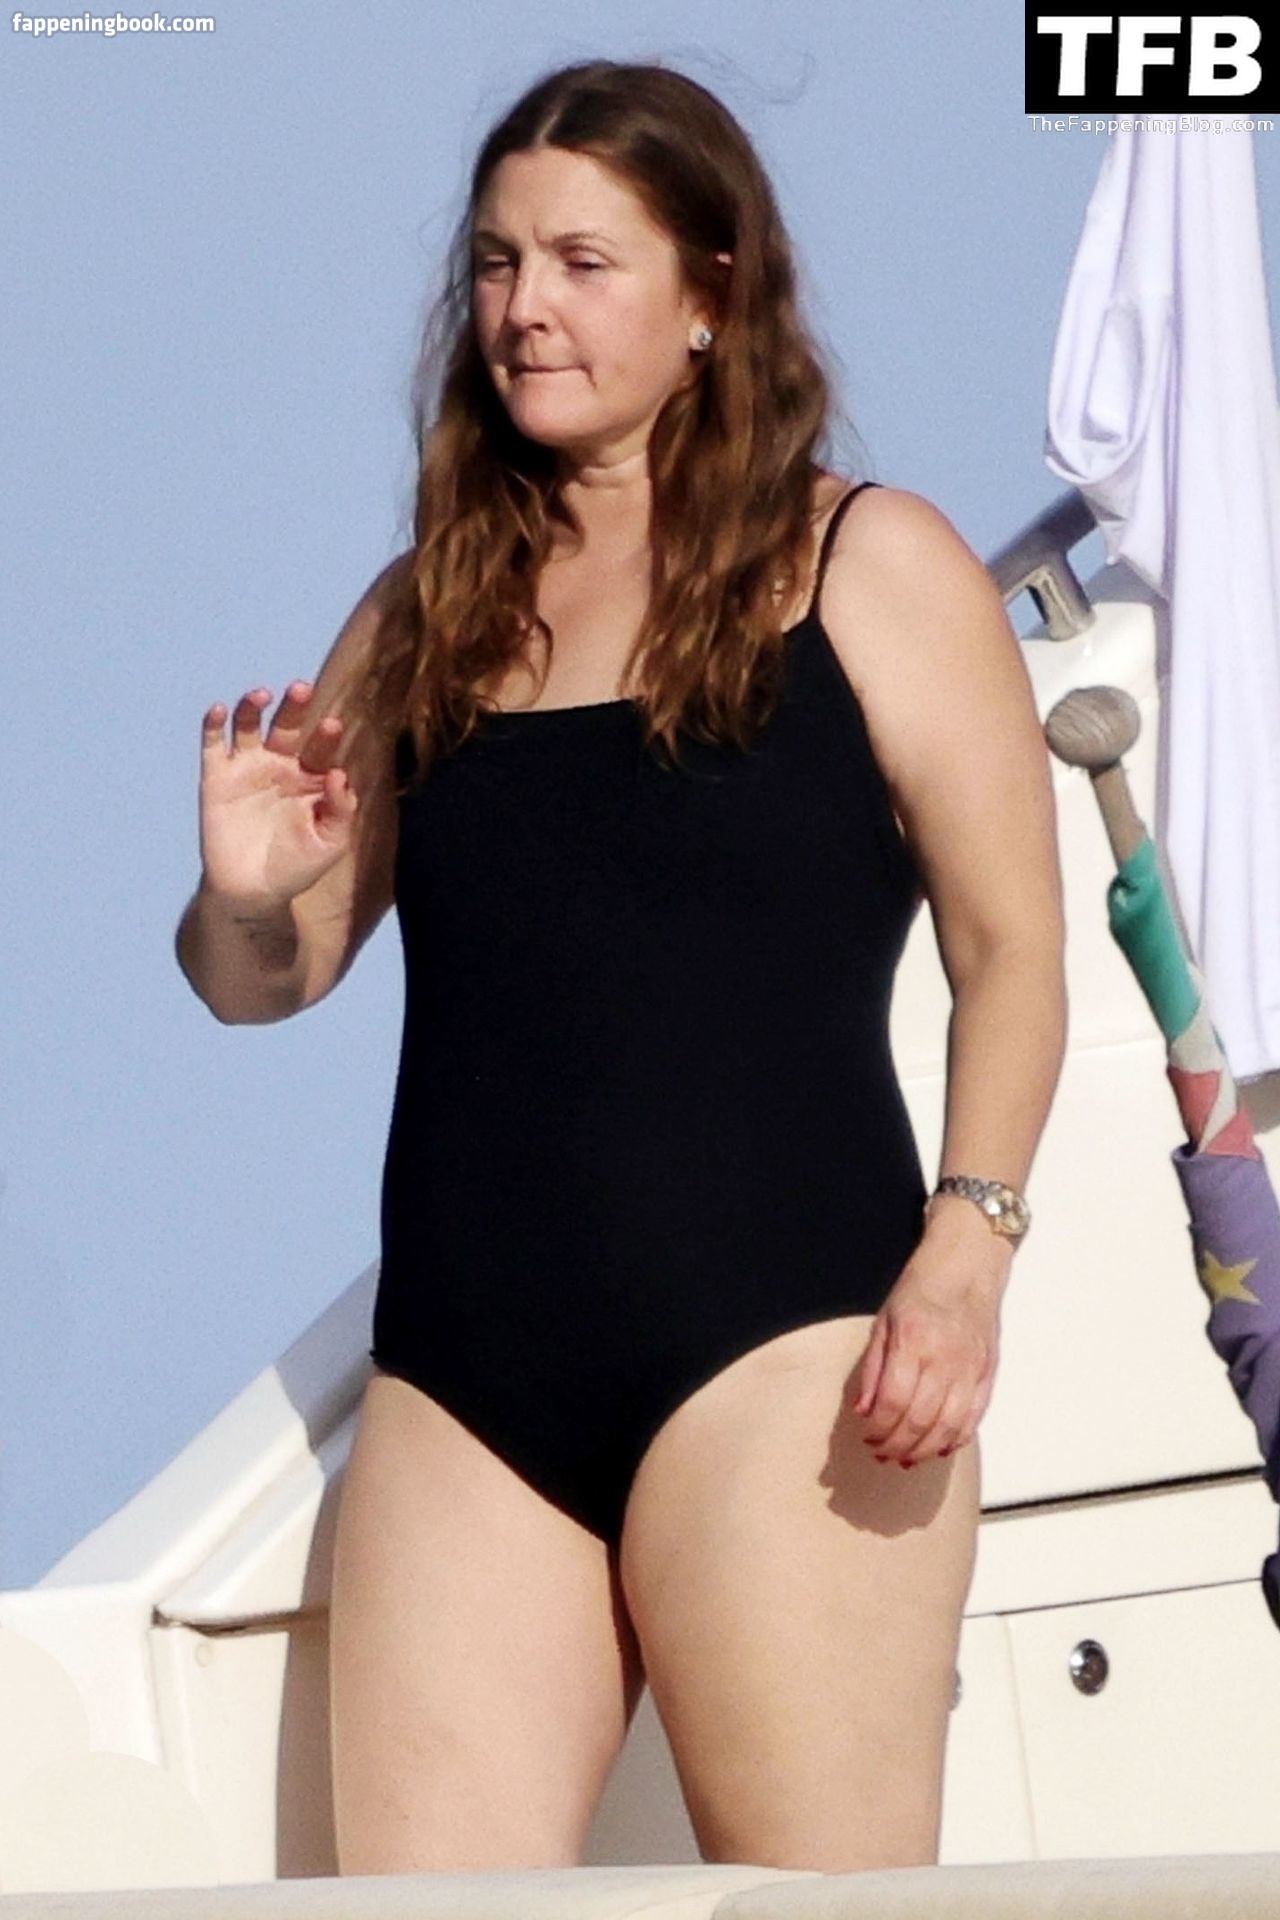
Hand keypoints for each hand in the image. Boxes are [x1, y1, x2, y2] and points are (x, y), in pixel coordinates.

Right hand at [199, 682, 356, 908]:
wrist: (252, 892)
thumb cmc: (297, 868)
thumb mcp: (330, 844)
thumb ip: (341, 809)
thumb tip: (339, 773)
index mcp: (310, 777)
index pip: (321, 747)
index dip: (326, 735)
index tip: (332, 727)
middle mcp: (279, 766)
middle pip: (287, 726)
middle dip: (294, 707)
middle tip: (302, 688)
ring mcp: (246, 769)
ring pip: (248, 725)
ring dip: (252, 706)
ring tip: (261, 694)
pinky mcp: (216, 778)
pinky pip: (212, 745)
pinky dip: (212, 725)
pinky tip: (218, 710)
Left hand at [850, 1207, 1009, 1466]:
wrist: (968, 1265)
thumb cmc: (921, 1289)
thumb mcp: (884, 1320)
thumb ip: (874, 1368)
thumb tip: (864, 1411)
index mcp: (913, 1342)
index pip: (894, 1402)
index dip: (878, 1428)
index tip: (867, 1436)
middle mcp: (945, 1359)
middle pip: (920, 1421)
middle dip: (897, 1445)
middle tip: (882, 1453)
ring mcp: (971, 1368)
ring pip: (948, 1428)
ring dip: (925, 1450)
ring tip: (907, 1457)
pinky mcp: (988, 1373)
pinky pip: (974, 1418)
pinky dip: (956, 1439)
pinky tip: (939, 1447)